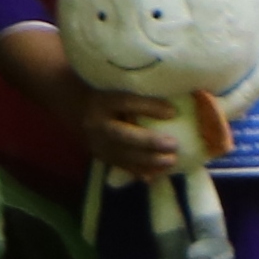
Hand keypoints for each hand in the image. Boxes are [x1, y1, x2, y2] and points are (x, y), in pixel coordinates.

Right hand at [75, 89, 191, 182]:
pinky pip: (118, 165)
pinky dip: (138, 171)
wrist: (72, 99)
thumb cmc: (108, 87)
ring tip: (171, 161)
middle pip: (121, 134)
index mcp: (102, 98)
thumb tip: (185, 91)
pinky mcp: (97, 154)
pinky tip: (156, 175)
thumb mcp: (119, 82)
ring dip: (146, 160)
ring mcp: (94, 140)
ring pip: (120, 154)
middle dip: (148, 141)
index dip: (149, 107)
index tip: (173, 112)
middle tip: (173, 144)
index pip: (125, 102)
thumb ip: (143, 88)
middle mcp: (95, 121)